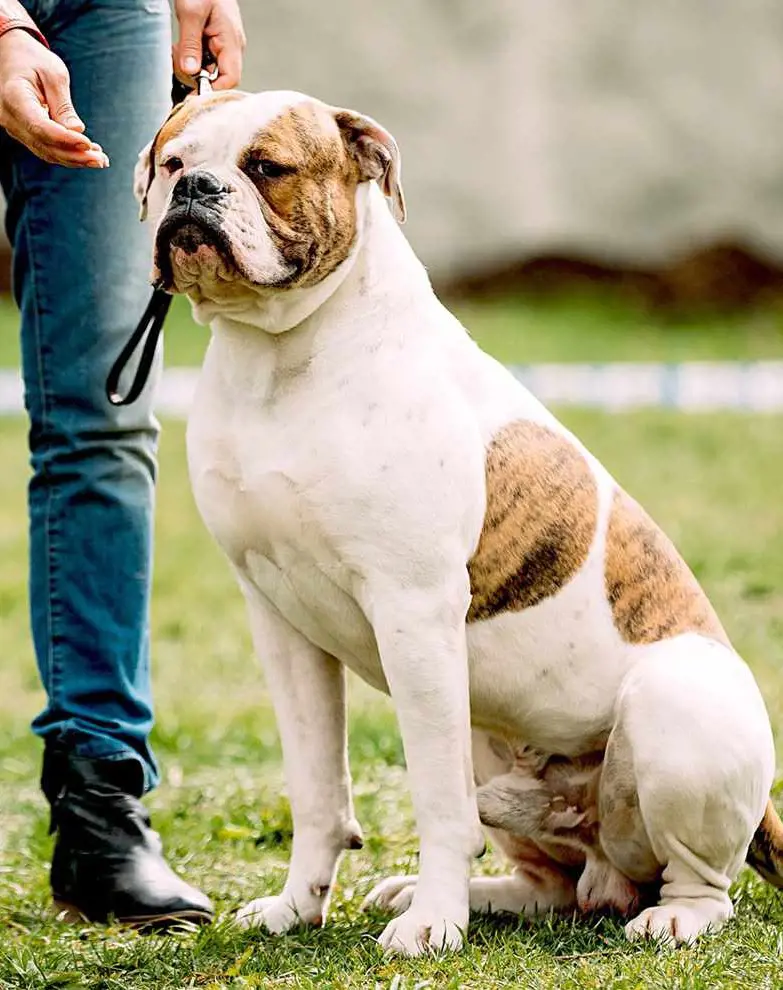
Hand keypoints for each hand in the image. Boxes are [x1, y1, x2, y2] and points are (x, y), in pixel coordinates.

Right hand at [0, 29, 107, 166]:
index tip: (88, 144)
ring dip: (74, 159)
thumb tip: (77, 130)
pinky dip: (68, 154)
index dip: (65, 139)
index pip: (40, 127)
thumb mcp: (53, 74)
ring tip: (100, 160)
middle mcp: (10, 117)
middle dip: (75, 156)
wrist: (12, 56)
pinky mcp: (24, 133)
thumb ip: (63, 104)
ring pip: (46, 152)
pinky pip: (46, 148)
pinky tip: (88, 154)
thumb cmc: (33, 60)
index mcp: (14, 97)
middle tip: (101, 160)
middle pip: (44, 145)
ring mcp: (15, 128)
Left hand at [173, 0, 245, 90]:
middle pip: (218, 78)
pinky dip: (190, 59)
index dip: (212, 90)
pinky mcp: (214, 44)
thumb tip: (190, 72)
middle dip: (196, 77)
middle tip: (177, 62)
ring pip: (208, 71)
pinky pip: (204, 61)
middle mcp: (231, 47)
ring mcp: (224, 46)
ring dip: (190, 68)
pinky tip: (181, 48)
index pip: (230, 79)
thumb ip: (190, 44)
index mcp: (231, 41)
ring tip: (177, 50)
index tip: (192, 91)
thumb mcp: (190, 12)